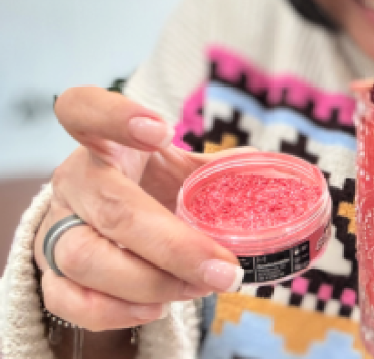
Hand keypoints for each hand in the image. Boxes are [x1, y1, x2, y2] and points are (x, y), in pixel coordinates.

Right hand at [33, 86, 247, 331]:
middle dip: (173, 245)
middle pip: (111, 208)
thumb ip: (220, 173)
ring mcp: (54, 229)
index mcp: (103, 144)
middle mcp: (74, 184)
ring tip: (198, 288)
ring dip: (151, 282)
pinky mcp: (50, 275)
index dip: (116, 116)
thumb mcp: (181, 172)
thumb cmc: (150, 190)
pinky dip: (115, 311)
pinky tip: (156, 307)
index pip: (84, 110)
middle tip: (225, 268)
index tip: (164, 130)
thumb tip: (275, 178)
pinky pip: (67, 300)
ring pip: (84, 259)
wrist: (107, 227)